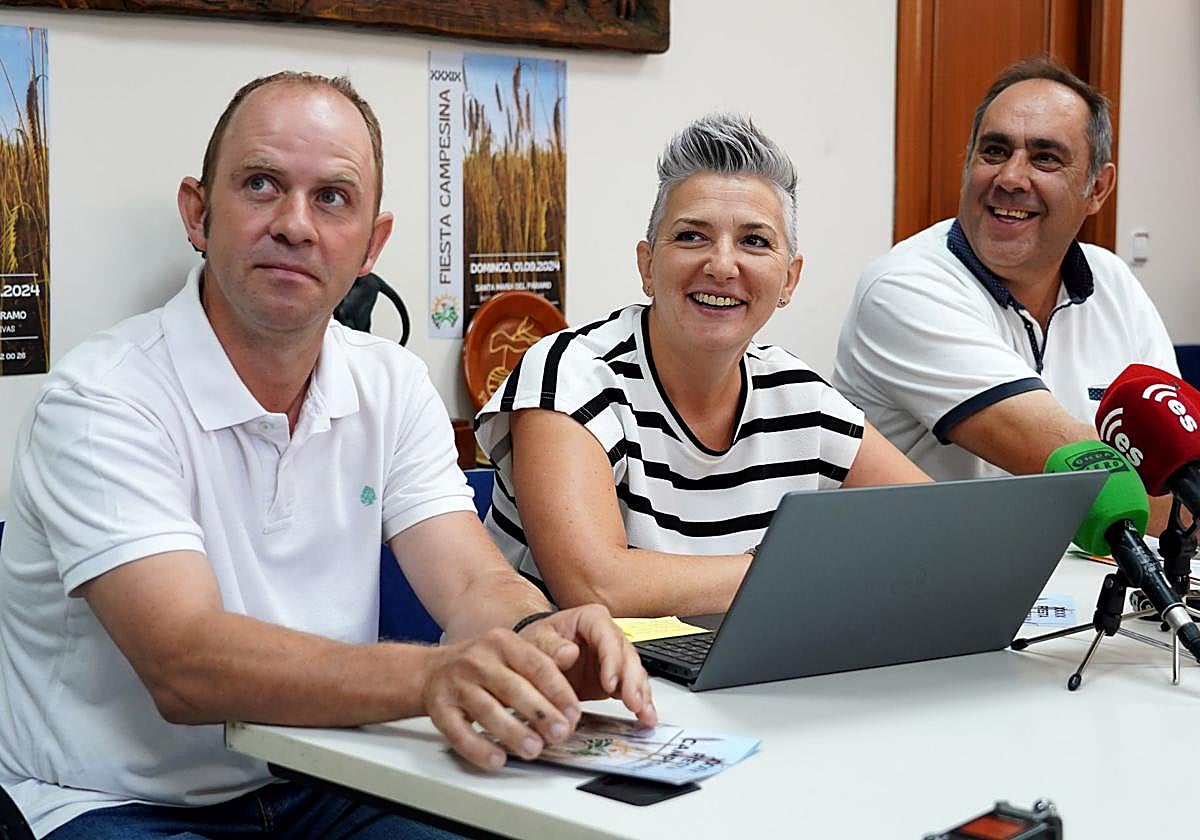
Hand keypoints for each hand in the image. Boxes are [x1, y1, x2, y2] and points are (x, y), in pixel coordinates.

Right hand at [420, 628, 585, 769]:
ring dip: (513, 733)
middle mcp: (477, 660)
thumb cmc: (481, 666)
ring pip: (487, 711)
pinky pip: (459, 732)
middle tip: (560, 734)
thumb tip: (575, 658)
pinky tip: (497, 759)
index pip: (536, 665)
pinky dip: (479, 748)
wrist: (431, 671)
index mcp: (502, 642)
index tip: (573, 713)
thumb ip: (542, 661)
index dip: (558, 691)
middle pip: (513, 689)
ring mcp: (455, 684)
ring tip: (534, 749)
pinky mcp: (438, 708)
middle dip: (540, 714)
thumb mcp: (511, 653)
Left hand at [517, 604, 655, 725]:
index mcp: (591, 619)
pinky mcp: (617, 678)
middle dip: (632, 680)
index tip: (610, 683)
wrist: (536, 657)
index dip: (612, 659)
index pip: (608, 636)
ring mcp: (614, 657)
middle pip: (627, 655)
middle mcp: (608, 635)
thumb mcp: (536, 640)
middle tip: (633, 703)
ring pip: (635, 672)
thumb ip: (550, 646)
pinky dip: (641, 702)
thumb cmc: (538, 643)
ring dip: (641, 693)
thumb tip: (569, 652)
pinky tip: (646, 716)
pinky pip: (633, 688)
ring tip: (644, 713)